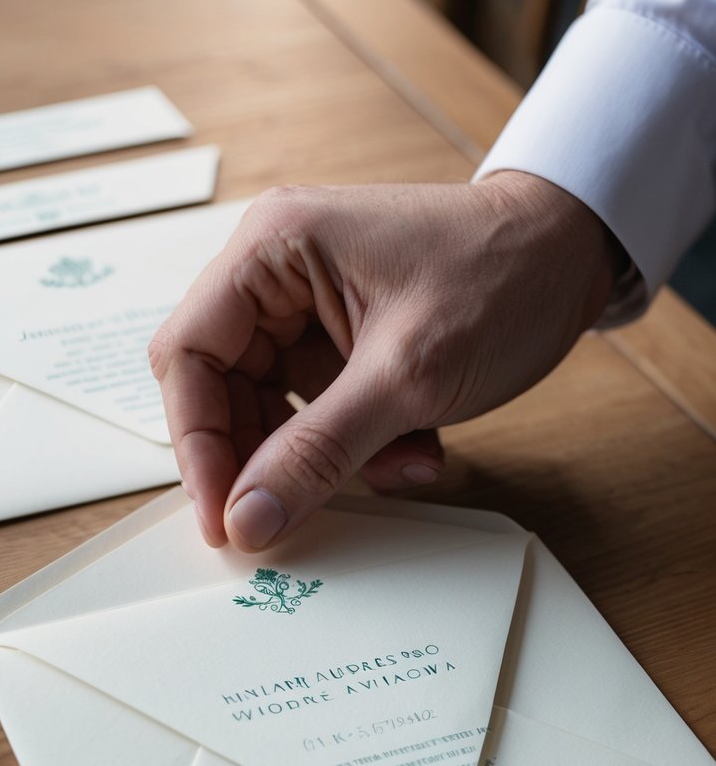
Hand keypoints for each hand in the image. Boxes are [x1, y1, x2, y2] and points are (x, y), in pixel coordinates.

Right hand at [149, 173, 616, 550]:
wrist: (575, 255)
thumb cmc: (501, 276)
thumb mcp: (406, 376)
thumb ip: (318, 450)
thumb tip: (247, 517)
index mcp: (272, 248)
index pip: (189, 353)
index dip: (197, 441)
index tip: (223, 513)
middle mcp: (278, 270)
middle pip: (223, 385)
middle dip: (264, 455)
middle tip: (286, 517)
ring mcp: (311, 304)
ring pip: (275, 406)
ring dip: (323, 453)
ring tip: (393, 467)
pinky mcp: (344, 335)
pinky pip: (321, 407)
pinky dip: (359, 442)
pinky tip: (414, 450)